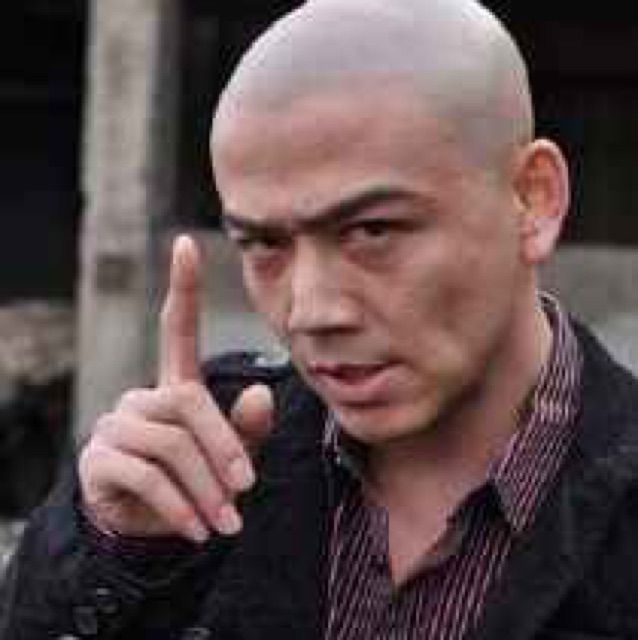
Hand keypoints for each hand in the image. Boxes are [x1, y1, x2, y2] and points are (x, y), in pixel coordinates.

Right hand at [78, 235, 273, 541]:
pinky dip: (179, 507)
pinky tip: (197, 530)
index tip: (188, 242)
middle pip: (189, 404)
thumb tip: (261, 392)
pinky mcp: (99, 459)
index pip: (178, 328)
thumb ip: (246, 427)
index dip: (184, 286)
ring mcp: (116, 425)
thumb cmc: (197, 482)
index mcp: (175, 387)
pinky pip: (145, 476)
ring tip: (226, 522)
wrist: (148, 527)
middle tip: (246, 489)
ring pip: (171, 444)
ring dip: (205, 488)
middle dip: (223, 448)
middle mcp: (142, 396)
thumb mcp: (230, 457)